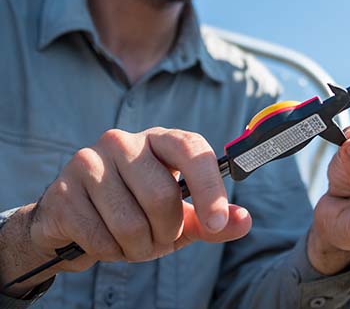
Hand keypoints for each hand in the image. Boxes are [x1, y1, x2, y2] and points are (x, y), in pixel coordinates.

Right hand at [0, 128, 250, 293]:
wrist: (71, 223)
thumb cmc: (136, 214)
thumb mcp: (180, 219)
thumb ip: (212, 220)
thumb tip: (243, 220)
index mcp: (160, 139)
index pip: (192, 150)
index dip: (209, 187)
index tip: (217, 221)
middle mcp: (124, 141)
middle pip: (162, 197)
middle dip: (165, 233)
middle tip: (157, 239)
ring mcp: (89, 161)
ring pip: (130, 223)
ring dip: (137, 248)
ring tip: (130, 242)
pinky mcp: (62, 190)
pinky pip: (99, 237)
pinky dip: (108, 253)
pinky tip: (103, 241)